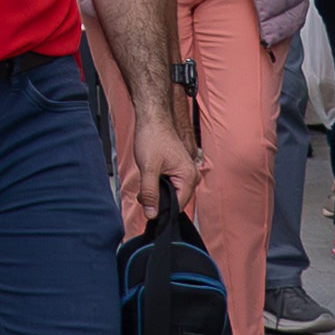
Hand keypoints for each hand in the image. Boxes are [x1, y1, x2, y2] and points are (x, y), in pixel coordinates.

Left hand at [125, 94, 182, 240]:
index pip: (177, 206)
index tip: (147, 206)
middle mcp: (192, 177)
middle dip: (158, 201)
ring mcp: (186, 173)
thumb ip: (150, 192)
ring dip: (157, 193)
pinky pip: (170, 186)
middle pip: (175, 202)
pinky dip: (158, 186)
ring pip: (171, 194)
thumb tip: (152, 214)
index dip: (160, 210)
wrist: (152, 119)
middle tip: (143, 193)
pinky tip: (149, 179)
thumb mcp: (148, 168)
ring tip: (146, 182)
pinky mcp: (179, 171)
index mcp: (189, 177)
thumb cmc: (153, 137)